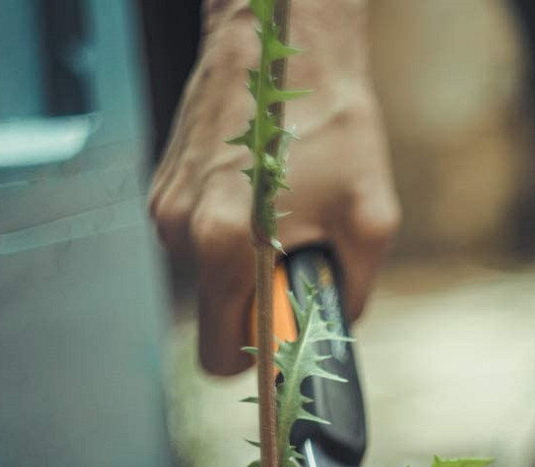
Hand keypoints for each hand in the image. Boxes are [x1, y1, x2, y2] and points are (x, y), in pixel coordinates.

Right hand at [148, 0, 400, 374]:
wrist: (282, 40)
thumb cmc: (331, 120)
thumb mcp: (369, 219)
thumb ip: (350, 294)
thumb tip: (333, 330)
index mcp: (226, 247)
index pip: (222, 357)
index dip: (259, 358)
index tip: (287, 339)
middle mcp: (182, 233)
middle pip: (215, 322)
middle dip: (256, 314)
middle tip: (294, 272)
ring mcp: (166, 209)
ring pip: (207, 281)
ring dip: (245, 271)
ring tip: (281, 219)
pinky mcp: (164, 189)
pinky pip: (198, 243)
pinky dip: (231, 239)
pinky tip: (260, 197)